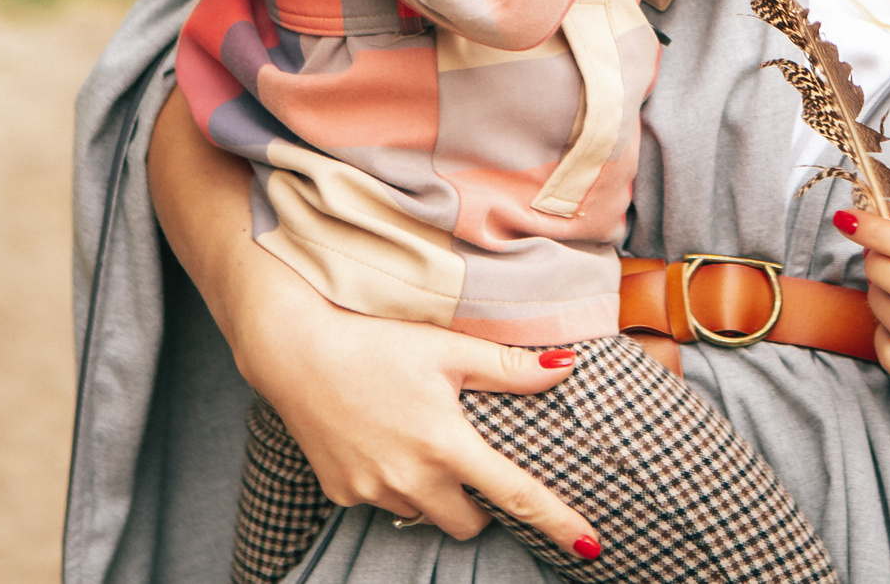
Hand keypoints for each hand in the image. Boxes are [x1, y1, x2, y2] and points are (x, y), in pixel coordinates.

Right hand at [145, 93, 603, 559]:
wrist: (296, 351)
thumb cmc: (378, 343)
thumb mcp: (450, 348)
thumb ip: (510, 368)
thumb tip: (567, 368)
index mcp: (447, 445)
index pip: (518, 495)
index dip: (559, 522)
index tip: (592, 545)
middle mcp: (411, 480)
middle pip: (469, 523)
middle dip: (480, 504)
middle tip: (472, 461)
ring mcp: (372, 492)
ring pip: (425, 515)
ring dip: (435, 493)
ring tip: (420, 442)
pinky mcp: (342, 493)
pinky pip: (384, 503)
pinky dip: (394, 485)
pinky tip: (382, 442)